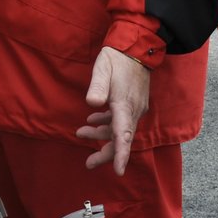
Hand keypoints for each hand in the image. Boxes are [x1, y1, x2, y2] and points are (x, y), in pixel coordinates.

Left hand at [76, 46, 149, 174]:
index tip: (118, 171)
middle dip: (106, 153)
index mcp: (125, 105)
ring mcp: (135, 107)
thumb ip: (97, 87)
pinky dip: (107, 123)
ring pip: (119, 130)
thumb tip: (91, 104)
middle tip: (88, 163)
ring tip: (81, 132)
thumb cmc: (117, 58)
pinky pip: (120, 120)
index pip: (124, 135)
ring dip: (101, 134)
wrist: (136, 47)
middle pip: (121, 139)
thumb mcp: (102, 68)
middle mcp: (133, 110)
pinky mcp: (133, 103)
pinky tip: (93, 119)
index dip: (120, 154)